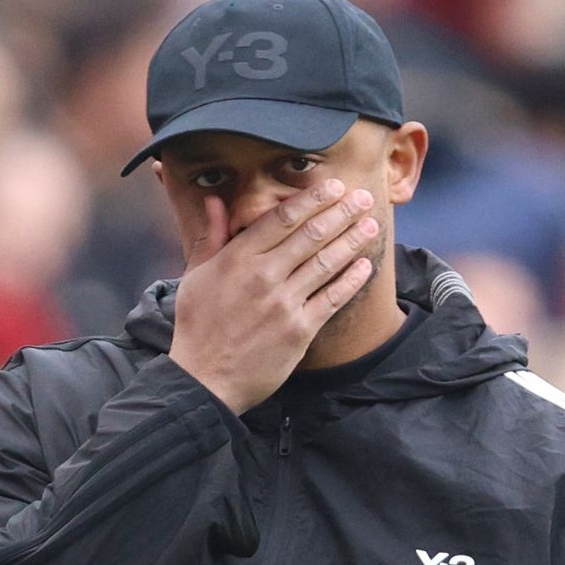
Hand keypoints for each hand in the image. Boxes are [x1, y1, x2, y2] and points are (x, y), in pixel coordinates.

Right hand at [168, 178, 378, 413]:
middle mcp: (263, 276)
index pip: (282, 218)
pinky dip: (351, 279)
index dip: (312, 199)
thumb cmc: (197, 326)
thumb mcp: (195, 276)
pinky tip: (365, 265)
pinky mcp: (300, 330)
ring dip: (352, 240)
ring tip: (370, 224)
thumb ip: (211, 236)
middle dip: (341, 212)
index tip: (333, 185)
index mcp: (237, 258)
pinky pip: (332, 298)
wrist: (204, 379)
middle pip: (311, 234)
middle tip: (363, 197)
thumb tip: (216, 200)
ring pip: (326, 262)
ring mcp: (284, 303)